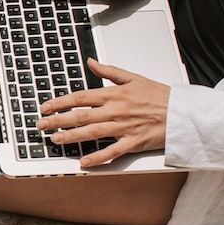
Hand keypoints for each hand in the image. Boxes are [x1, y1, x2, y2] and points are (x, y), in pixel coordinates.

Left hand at [36, 59, 169, 167]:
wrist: (183, 112)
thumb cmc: (159, 95)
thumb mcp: (133, 77)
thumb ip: (109, 71)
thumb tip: (90, 62)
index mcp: (114, 94)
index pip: (80, 97)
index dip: (60, 102)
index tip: (45, 107)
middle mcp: (115, 111)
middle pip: (80, 116)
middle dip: (57, 121)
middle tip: (41, 125)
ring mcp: (123, 128)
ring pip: (91, 133)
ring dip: (71, 137)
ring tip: (55, 140)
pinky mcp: (132, 143)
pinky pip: (111, 152)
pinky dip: (97, 158)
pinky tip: (83, 162)